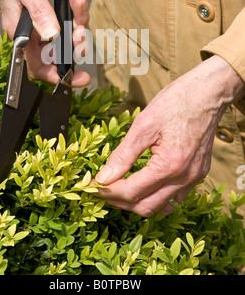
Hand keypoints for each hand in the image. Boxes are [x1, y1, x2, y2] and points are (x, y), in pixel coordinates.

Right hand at [0, 0, 89, 86]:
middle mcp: (31, 35)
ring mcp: (40, 26)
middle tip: (82, 33)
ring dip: (78, 26)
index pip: (38, 67)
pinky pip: (69, 22)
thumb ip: (40, 13)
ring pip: (67, 39)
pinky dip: (77, 12)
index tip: (79, 79)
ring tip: (79, 3)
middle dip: (75, 48)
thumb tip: (53, 37)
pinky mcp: (49, 16)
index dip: (57, 77)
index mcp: (20, 35)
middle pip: (57, 56)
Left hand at [95, 55, 244, 215]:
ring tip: (120, 190)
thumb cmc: (176, 102)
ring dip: (138, 203)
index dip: (107, 191)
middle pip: (145, 207)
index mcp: (169, 165)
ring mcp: (194, 178)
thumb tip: (103, 177)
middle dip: (119, 201)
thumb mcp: (143, 124)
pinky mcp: (198, 173)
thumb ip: (122, 155)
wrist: (208, 93)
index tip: (92, 185)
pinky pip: (175, 197)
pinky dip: (156, 196)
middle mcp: (184, 178)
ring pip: (161, 207)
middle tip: (101, 190)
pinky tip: (144, 184)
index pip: (131, 191)